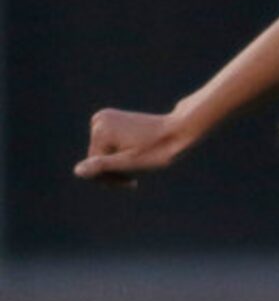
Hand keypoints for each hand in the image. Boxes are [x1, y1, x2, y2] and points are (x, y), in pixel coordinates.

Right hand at [75, 108, 189, 184]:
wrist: (178, 131)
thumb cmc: (158, 151)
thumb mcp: (131, 163)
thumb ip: (103, 167)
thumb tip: (78, 172)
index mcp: (100, 131)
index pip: (93, 166)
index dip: (111, 179)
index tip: (133, 183)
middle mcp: (97, 120)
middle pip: (96, 157)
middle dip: (114, 171)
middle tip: (136, 177)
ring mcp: (104, 117)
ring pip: (102, 151)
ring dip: (117, 163)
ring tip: (138, 164)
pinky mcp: (111, 118)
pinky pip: (108, 143)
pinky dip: (119, 152)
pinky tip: (135, 153)